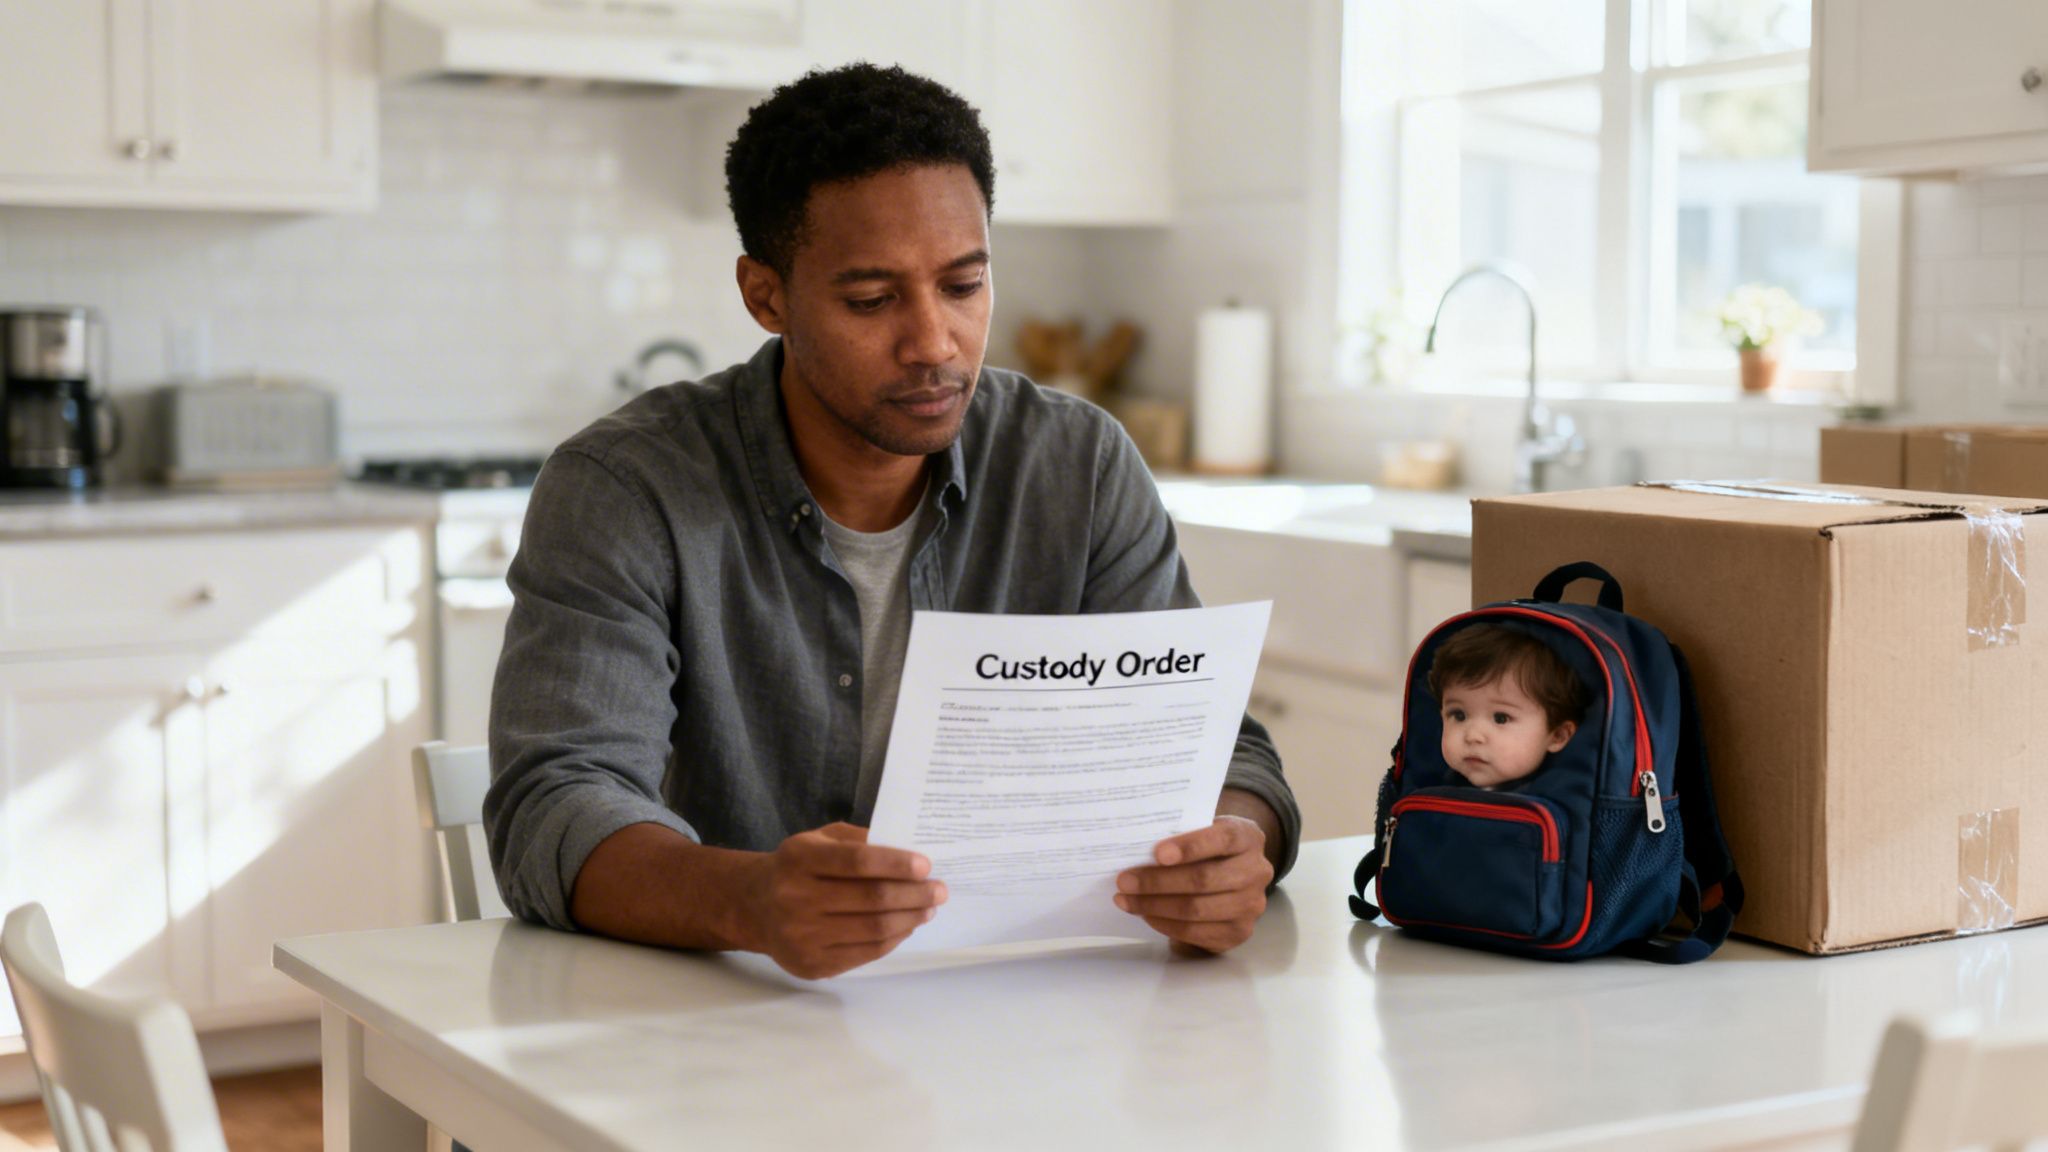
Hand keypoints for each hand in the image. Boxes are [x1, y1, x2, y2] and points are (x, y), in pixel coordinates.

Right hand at [740, 823, 946, 978]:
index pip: (857, 862)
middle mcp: (795, 898)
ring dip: (910, 918)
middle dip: (914, 894)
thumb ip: (858, 841)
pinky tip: (906, 926)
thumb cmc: (798, 867)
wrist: (755, 906)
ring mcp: (802, 936)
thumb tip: (909, 851)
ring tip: (928, 908)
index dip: (896, 863)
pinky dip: (894, 939)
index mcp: (799, 859)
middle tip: (940, 890)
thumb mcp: (819, 839)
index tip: (926, 865)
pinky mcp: (811, 964)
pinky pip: (866, 953)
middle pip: (871, 899)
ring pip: (873, 929)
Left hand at [1114, 815, 1272, 953]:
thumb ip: (1182, 833)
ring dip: (1155, 906)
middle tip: (1124, 881)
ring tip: (1126, 900)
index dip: (1190, 846)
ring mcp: (1251, 906)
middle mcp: (1257, 872)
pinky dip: (1165, 924)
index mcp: (1248, 837)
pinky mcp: (1239, 932)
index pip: (1222, 839)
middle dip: (1158, 882)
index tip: (1157, 853)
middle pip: (1203, 880)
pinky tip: (1146, 914)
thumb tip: (1137, 848)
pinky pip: (1196, 932)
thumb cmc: (1210, 847)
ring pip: (1196, 909)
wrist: (1236, 873)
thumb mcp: (1204, 829)